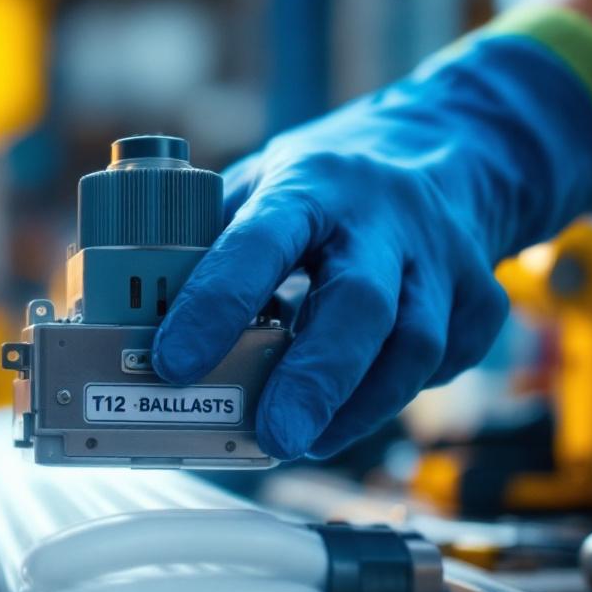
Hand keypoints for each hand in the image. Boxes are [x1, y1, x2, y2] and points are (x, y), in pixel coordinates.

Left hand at [151, 32, 591, 459]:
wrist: (449, 150)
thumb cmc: (323, 188)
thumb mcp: (257, 188)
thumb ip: (201, 246)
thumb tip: (111, 319)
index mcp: (308, 185)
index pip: (259, 242)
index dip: (214, 304)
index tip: (171, 365)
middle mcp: (383, 218)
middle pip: (359, 305)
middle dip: (312, 379)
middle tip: (272, 437)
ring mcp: (442, 258)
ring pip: (413, 346)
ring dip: (355, 407)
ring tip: (301, 440)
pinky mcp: (481, 298)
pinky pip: (440, 364)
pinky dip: (393, 395)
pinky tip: (354, 407)